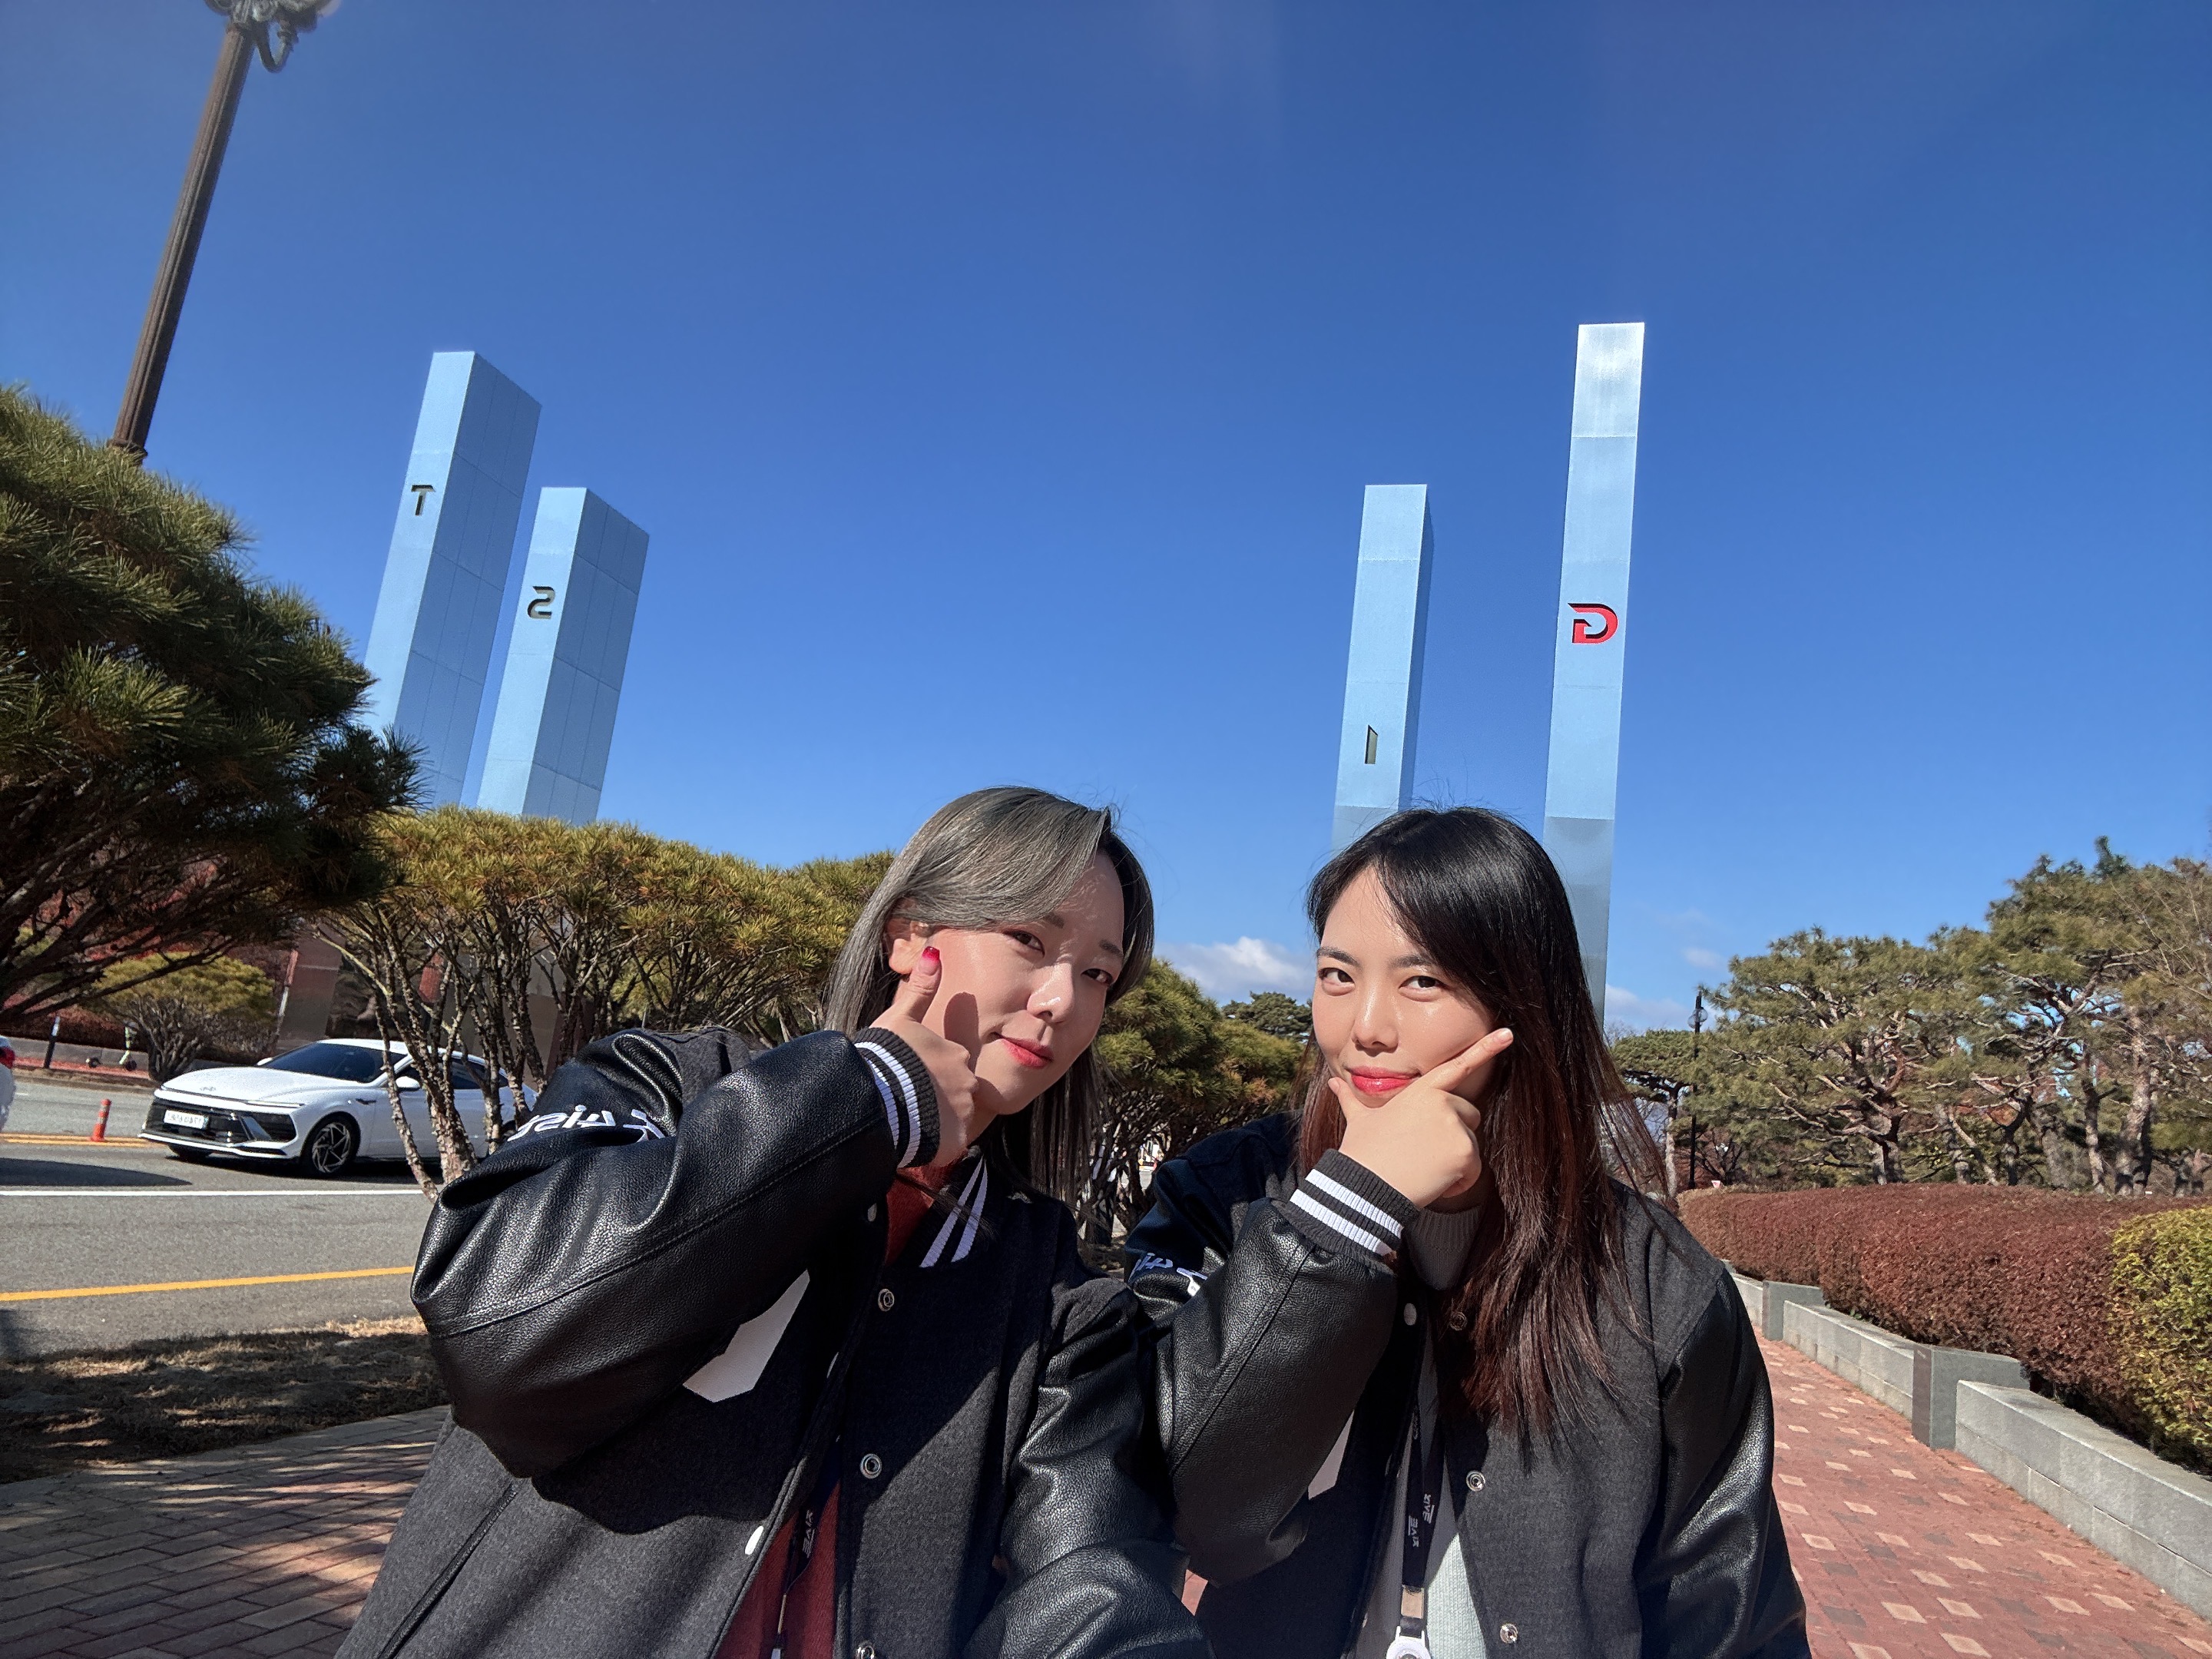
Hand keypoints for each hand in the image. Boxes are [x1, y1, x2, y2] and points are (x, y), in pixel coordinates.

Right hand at [868, 946, 988, 1168]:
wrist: (872, 1097)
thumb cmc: (883, 1056)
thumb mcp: (899, 1016)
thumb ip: (920, 989)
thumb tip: (935, 952)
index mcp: (956, 1054)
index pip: (951, 1066)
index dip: (930, 1074)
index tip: (911, 1079)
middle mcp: (968, 1082)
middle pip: (958, 1092)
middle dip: (938, 1098)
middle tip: (908, 1102)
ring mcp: (963, 1113)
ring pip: (954, 1119)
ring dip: (936, 1122)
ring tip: (909, 1122)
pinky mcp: (955, 1141)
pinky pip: (949, 1145)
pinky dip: (935, 1145)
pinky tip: (914, 1140)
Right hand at [1332, 1028, 1513, 1208]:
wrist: (1366, 1185)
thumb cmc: (1362, 1152)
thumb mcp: (1359, 1121)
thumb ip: (1351, 1099)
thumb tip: (1334, 1083)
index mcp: (1421, 1090)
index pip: (1457, 1065)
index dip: (1485, 1048)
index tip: (1508, 1034)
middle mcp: (1442, 1101)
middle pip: (1469, 1115)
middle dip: (1454, 1135)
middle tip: (1423, 1154)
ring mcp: (1454, 1125)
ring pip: (1471, 1145)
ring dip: (1454, 1162)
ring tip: (1423, 1170)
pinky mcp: (1464, 1151)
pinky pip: (1473, 1170)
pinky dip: (1458, 1182)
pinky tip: (1434, 1183)